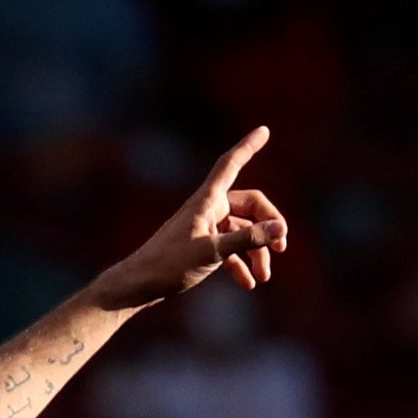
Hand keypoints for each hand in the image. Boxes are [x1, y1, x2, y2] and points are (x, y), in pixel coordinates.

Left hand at [93, 126, 289, 310]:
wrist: (135, 287)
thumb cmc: (167, 266)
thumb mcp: (211, 252)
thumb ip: (246, 239)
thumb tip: (279, 228)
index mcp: (206, 201)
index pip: (230, 164)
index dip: (248, 147)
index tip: (264, 130)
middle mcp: (207, 210)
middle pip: (250, 206)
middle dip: (268, 226)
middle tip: (282, 247)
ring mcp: (204, 229)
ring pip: (242, 231)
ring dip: (256, 251)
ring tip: (264, 275)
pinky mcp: (200, 248)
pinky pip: (228, 250)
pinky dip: (240, 264)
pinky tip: (248, 283)